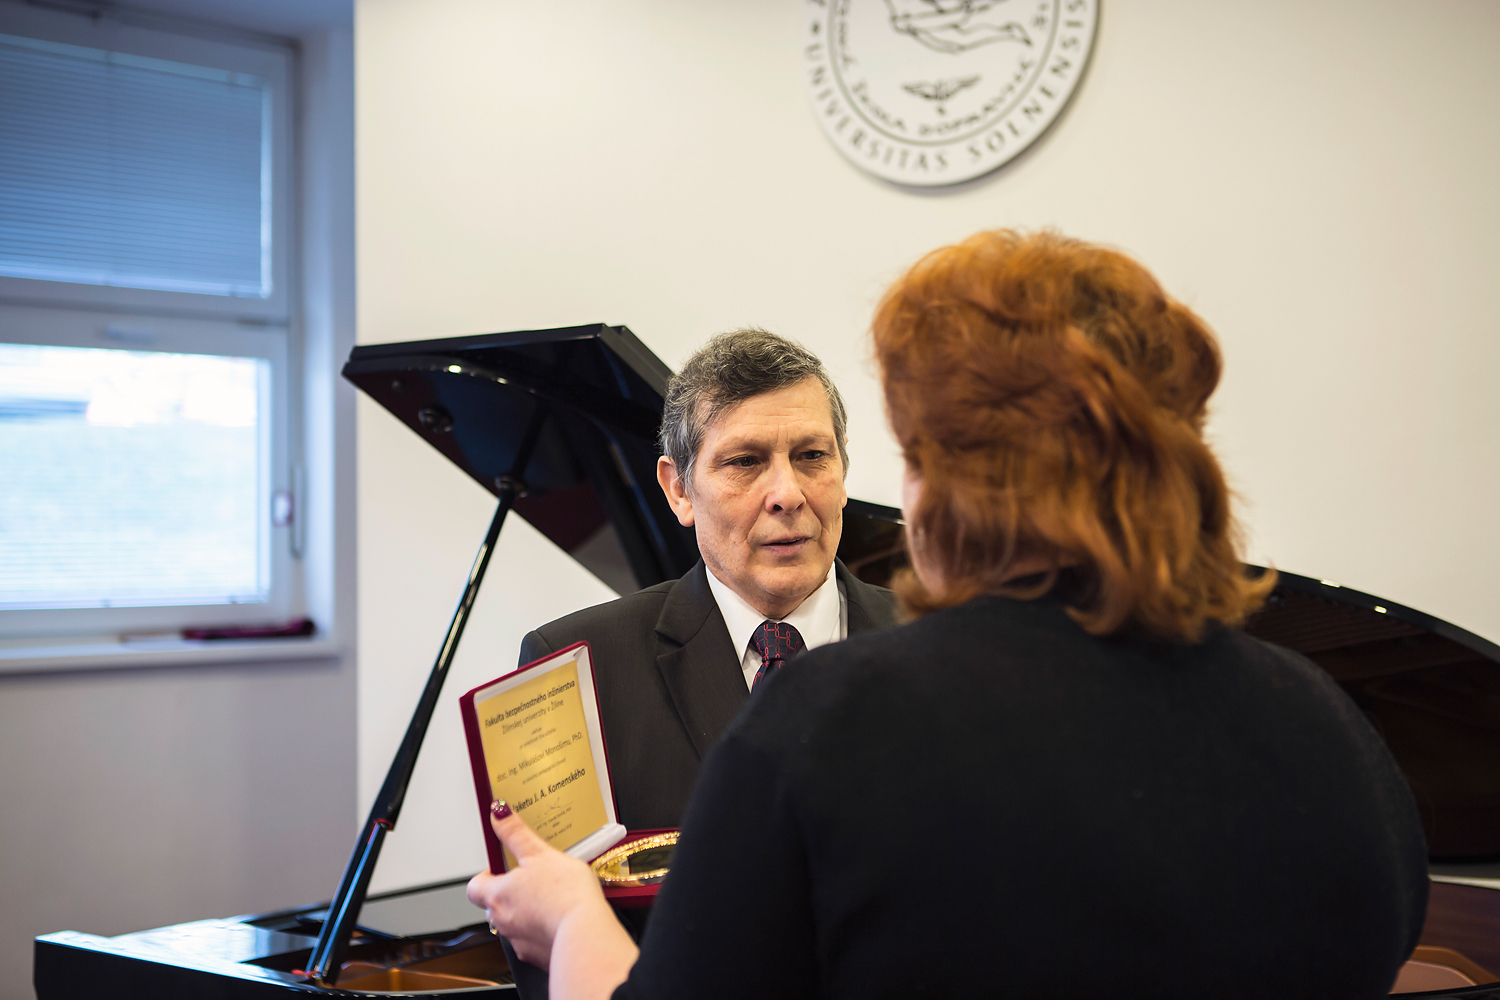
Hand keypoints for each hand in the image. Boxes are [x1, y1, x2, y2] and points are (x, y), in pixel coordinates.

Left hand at [465, 801, 610, 968]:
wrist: (585, 935)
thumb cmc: (564, 895)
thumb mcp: (540, 853)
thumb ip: (515, 834)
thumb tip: (498, 813)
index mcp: (497, 895)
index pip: (475, 886)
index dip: (487, 875)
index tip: (504, 866)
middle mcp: (502, 922)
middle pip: (495, 905)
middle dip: (511, 893)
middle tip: (535, 879)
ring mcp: (519, 941)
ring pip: (515, 924)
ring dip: (528, 912)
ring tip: (554, 899)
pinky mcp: (538, 955)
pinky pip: (535, 940)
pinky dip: (544, 930)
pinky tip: (562, 920)